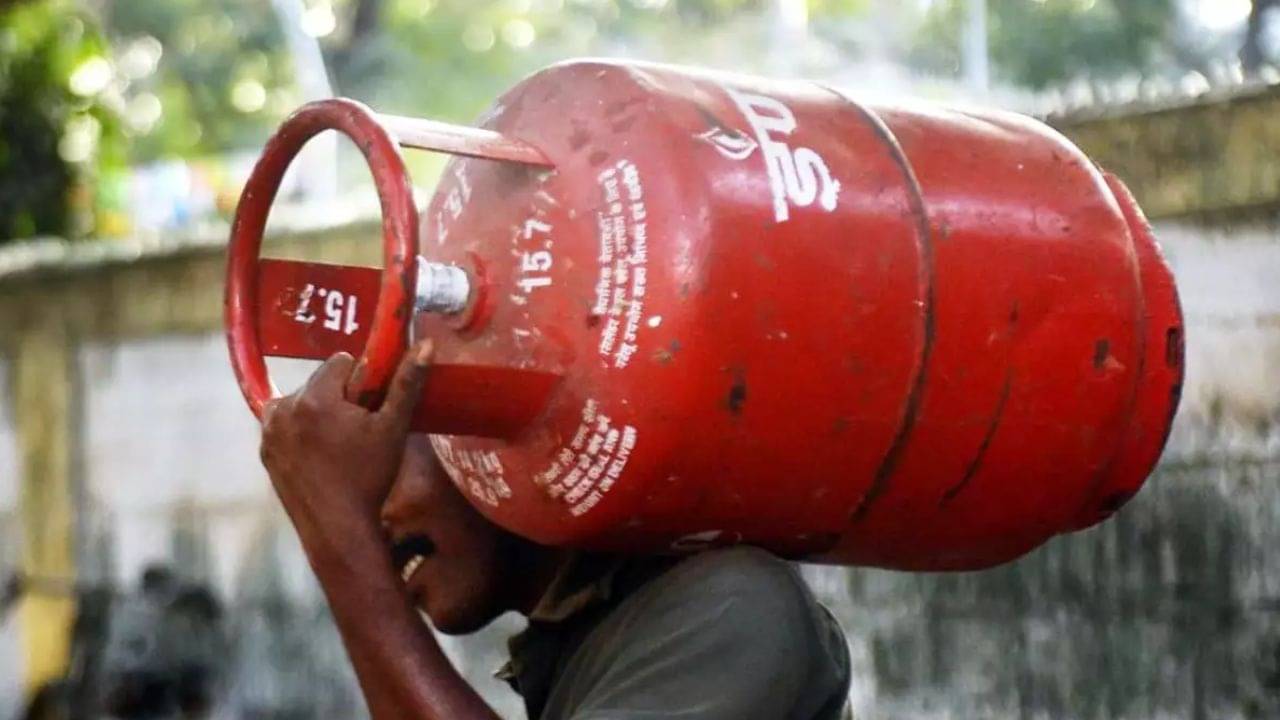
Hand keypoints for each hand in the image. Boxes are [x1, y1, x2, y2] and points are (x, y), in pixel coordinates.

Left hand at [259, 340, 433, 551]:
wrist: (338, 529)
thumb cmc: (369, 478)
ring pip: (302, 401)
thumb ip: (407, 383)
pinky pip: (286, 424)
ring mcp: (269, 431)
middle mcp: (283, 409)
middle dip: (339, 397)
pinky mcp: (265, 451)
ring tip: (339, 445)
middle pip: (320, 382)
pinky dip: (302, 431)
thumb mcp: (393, 428)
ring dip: (319, 412)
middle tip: (358, 431)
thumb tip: (426, 344)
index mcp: (314, 398)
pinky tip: (321, 456)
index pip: (340, 362)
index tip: (370, 408)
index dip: (361, 382)